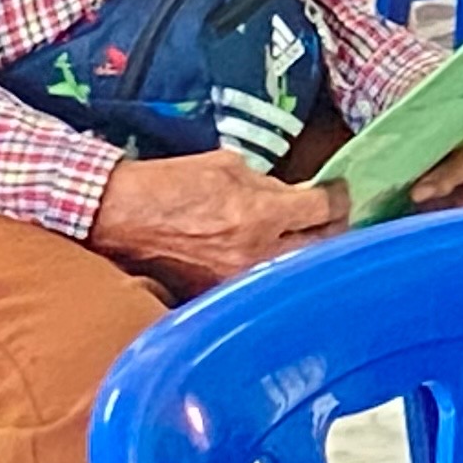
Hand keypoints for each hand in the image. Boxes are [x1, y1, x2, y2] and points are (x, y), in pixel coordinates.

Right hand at [89, 150, 343, 288]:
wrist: (124, 217)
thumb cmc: (173, 184)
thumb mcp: (228, 167)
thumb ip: (269, 184)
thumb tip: (298, 195)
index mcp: (261, 214)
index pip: (324, 209)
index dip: (338, 197)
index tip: (338, 191)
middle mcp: (256, 254)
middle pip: (324, 246)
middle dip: (335, 227)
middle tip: (334, 215)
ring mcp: (240, 281)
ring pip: (298, 270)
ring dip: (311, 253)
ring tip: (311, 238)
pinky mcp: (223, 295)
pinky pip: (264, 285)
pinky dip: (277, 271)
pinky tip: (279, 259)